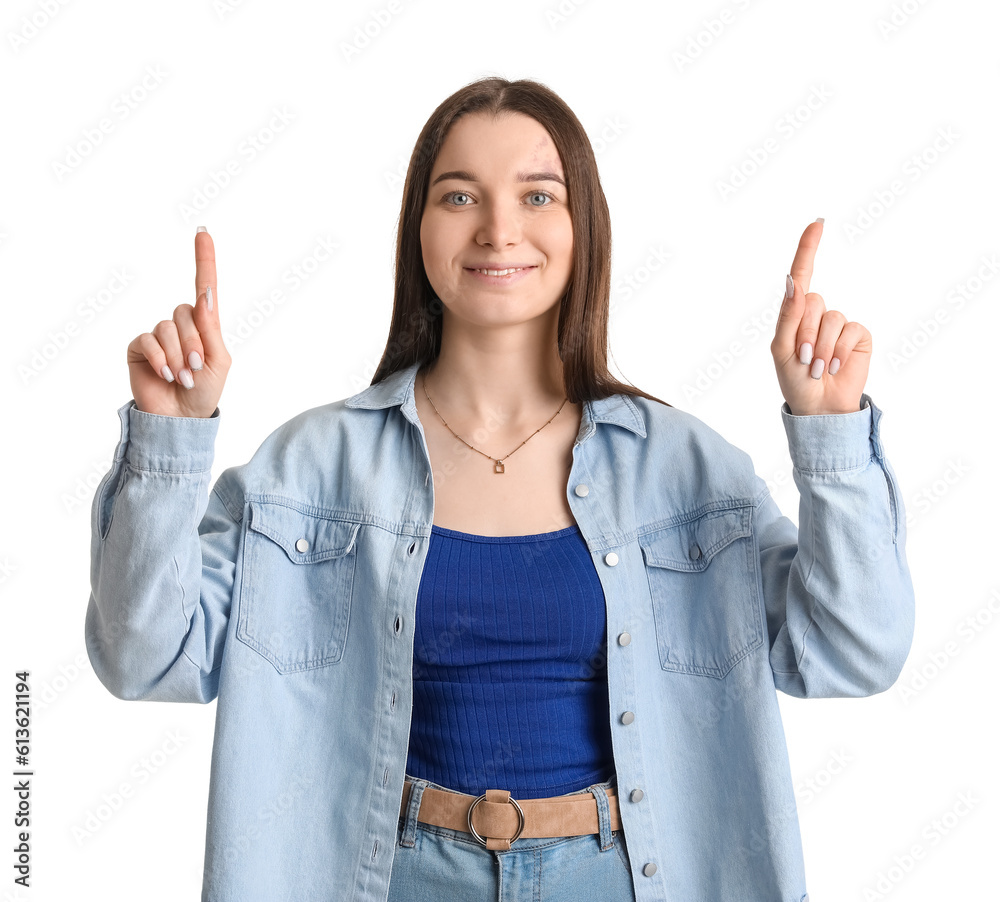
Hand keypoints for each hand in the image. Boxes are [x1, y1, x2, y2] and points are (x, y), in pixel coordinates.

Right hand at [126, 227, 230, 417]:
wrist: (181, 418)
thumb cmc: (204, 391)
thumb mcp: (218, 361)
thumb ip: (211, 328)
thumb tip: (205, 294)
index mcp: (205, 326)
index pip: (204, 287)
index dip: (204, 260)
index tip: (203, 232)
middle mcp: (181, 325)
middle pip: (185, 313)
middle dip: (193, 343)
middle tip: (196, 368)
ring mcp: (159, 334)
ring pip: (167, 327)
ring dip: (178, 355)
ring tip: (182, 377)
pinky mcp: (140, 346)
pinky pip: (148, 340)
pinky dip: (160, 359)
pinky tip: (165, 375)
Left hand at [770, 220, 870, 415]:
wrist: (819, 407)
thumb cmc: (795, 380)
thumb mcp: (781, 349)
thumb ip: (788, 315)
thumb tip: (792, 281)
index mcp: (794, 314)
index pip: (801, 275)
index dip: (808, 248)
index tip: (818, 223)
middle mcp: (817, 313)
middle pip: (812, 300)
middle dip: (804, 331)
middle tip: (802, 357)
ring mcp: (839, 323)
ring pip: (831, 317)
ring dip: (820, 346)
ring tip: (816, 366)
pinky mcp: (858, 334)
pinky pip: (849, 328)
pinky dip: (838, 350)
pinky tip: (833, 366)